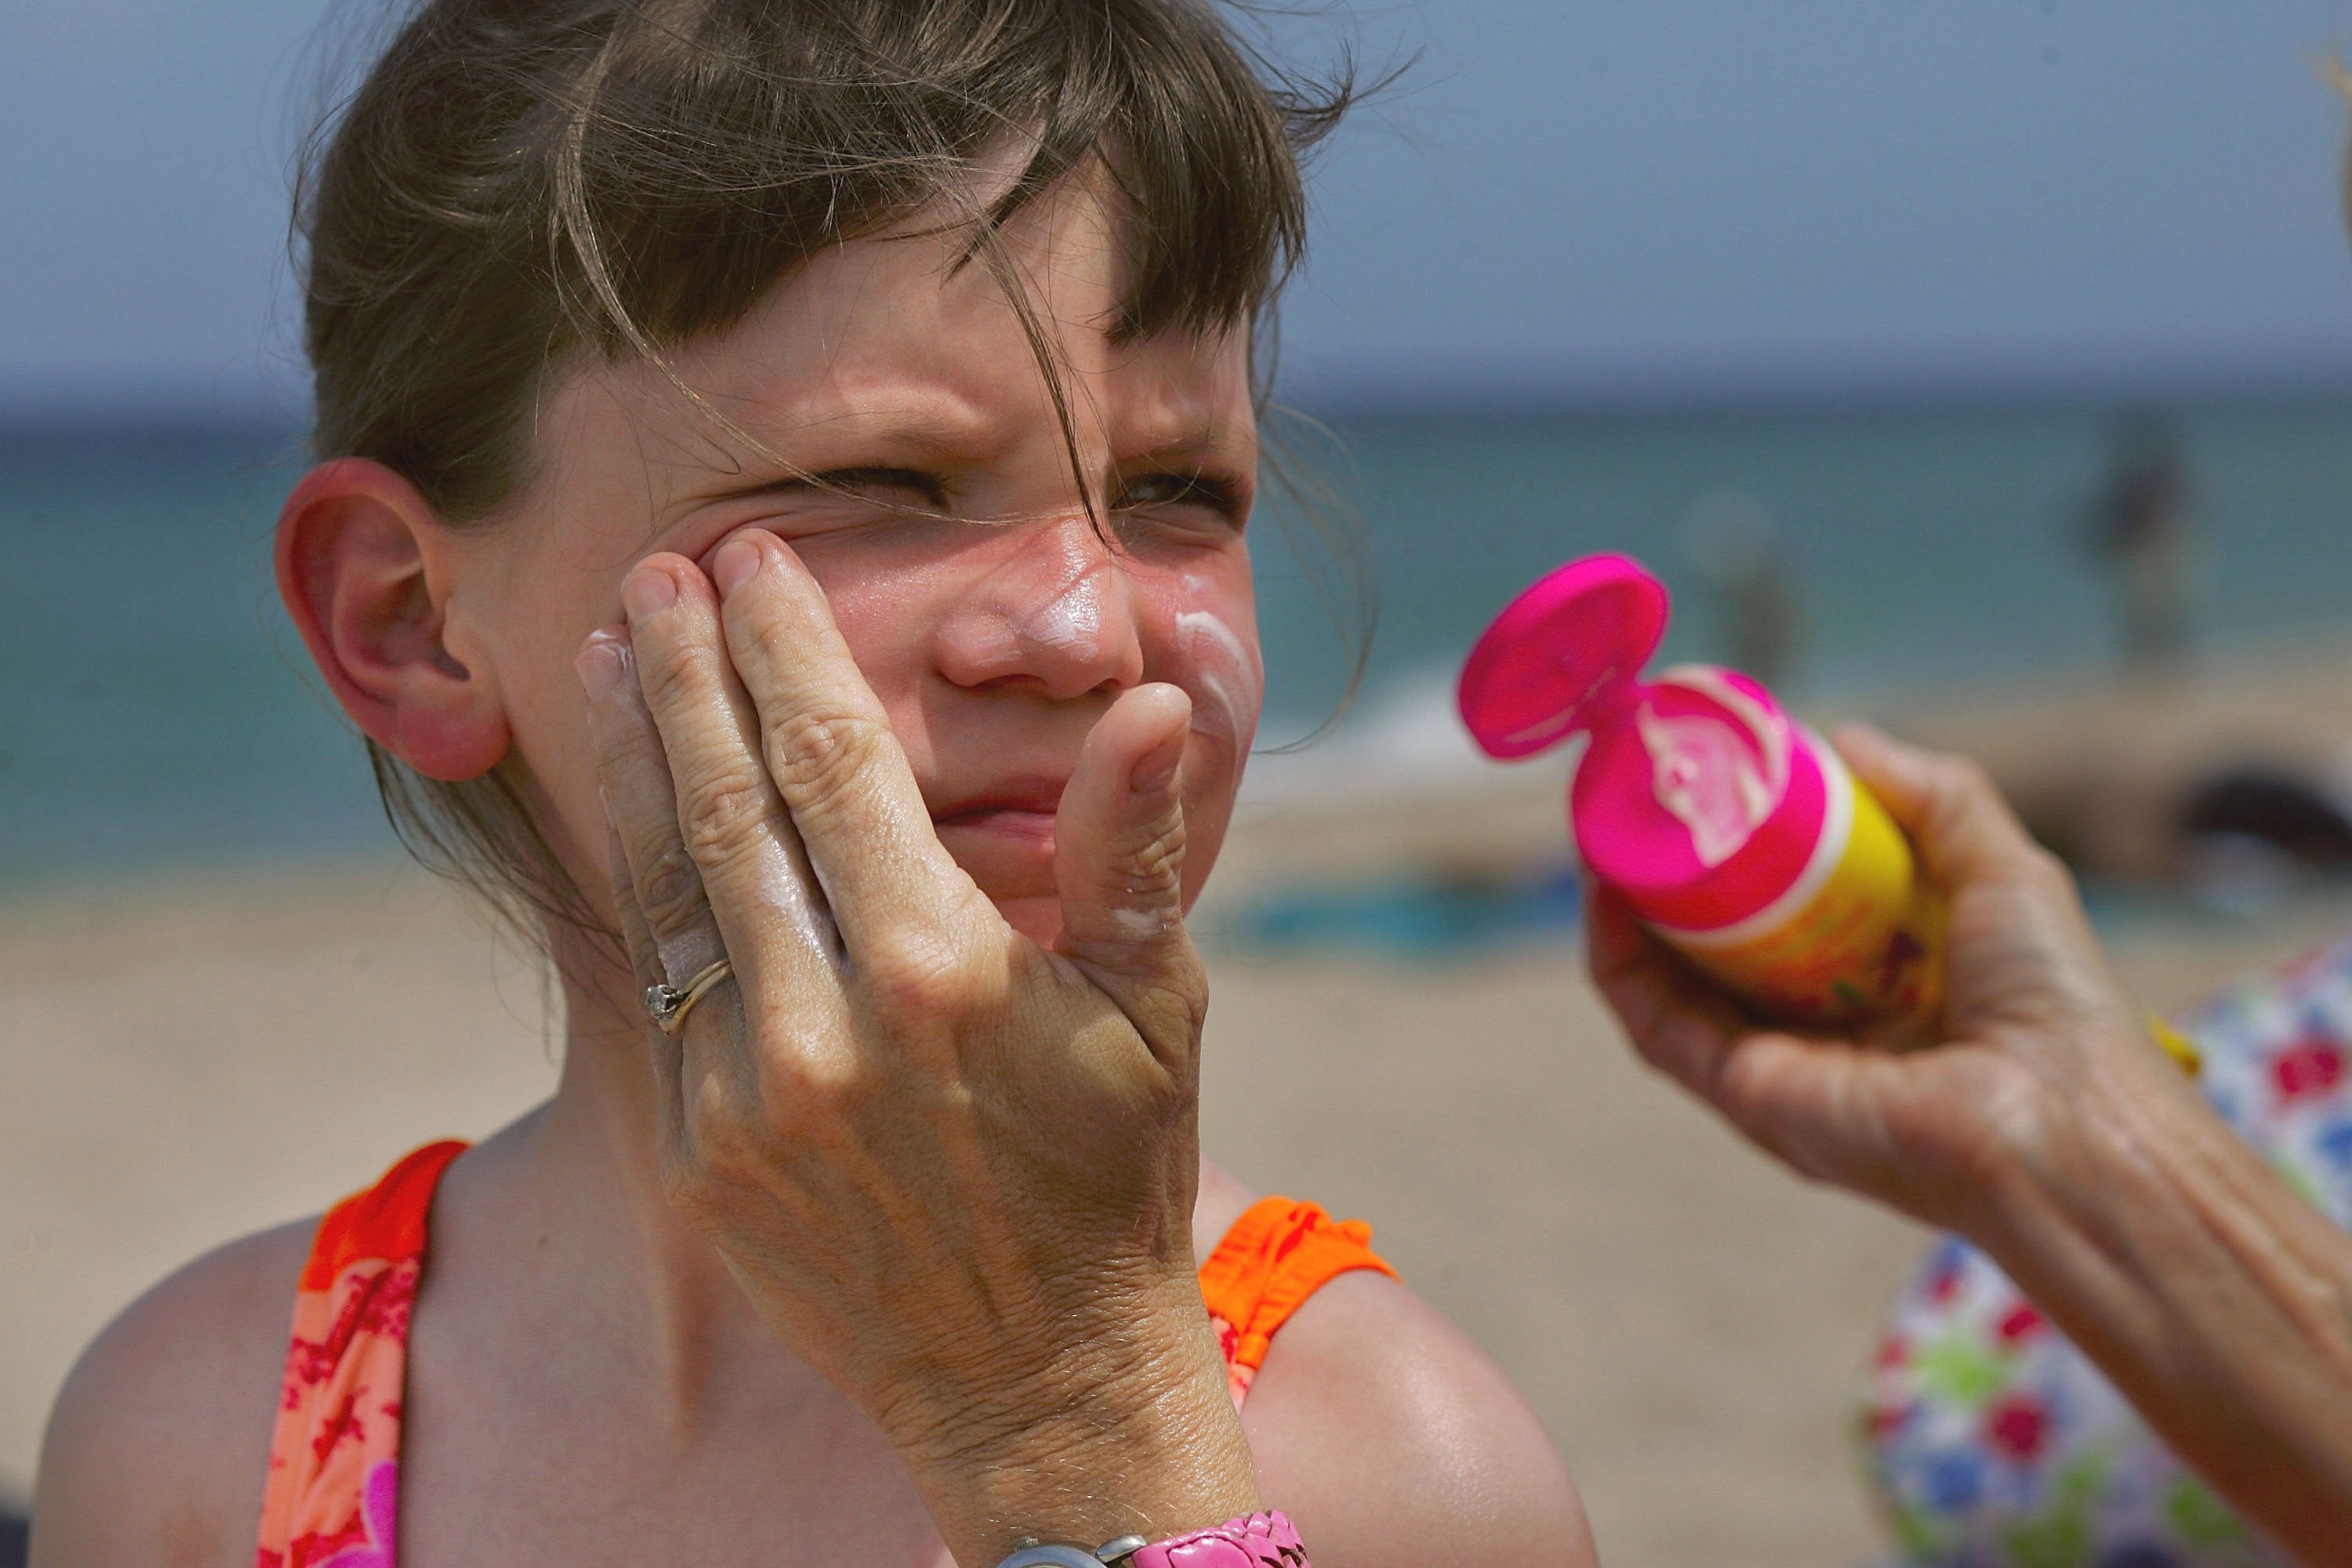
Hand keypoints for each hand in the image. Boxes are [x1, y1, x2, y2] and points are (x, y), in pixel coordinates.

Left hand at [578, 529, 1257, 1562]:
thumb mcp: (1156, 1006)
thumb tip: (1144, 701)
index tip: (755, 564)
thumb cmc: (1115, 1172)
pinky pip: (664, 990)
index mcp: (938, 970)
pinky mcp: (697, 1159)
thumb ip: (1129, 846)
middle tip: (658, 572)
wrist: (1040, 1375)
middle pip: (728, 802)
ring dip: (636, 758)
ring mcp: (743, 1099)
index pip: (837, 762)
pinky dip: (647, 884)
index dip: (788, 650)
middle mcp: (822, 1027)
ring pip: (669, 885)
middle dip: (690, 673)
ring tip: (615, 656)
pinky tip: (639, 813)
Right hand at [1588, 723, 2202, 1236]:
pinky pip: (1657, 1025)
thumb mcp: (2004, 869)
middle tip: (1643, 805)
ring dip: (1626, 912)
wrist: (2063, 1121)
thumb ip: (1936, 799)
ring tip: (1609, 832)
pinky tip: (1607, 893)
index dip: (1742, 856)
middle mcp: (1821, 1038)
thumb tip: (1843, 740)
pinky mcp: (1745, 1096)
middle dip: (1670, 878)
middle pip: (1716, 950)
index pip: (1788, 920)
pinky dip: (1620, 961)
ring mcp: (1777, 1071)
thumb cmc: (2056, 1006)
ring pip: (1670, 985)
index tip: (1711, 792)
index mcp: (1882, 993)